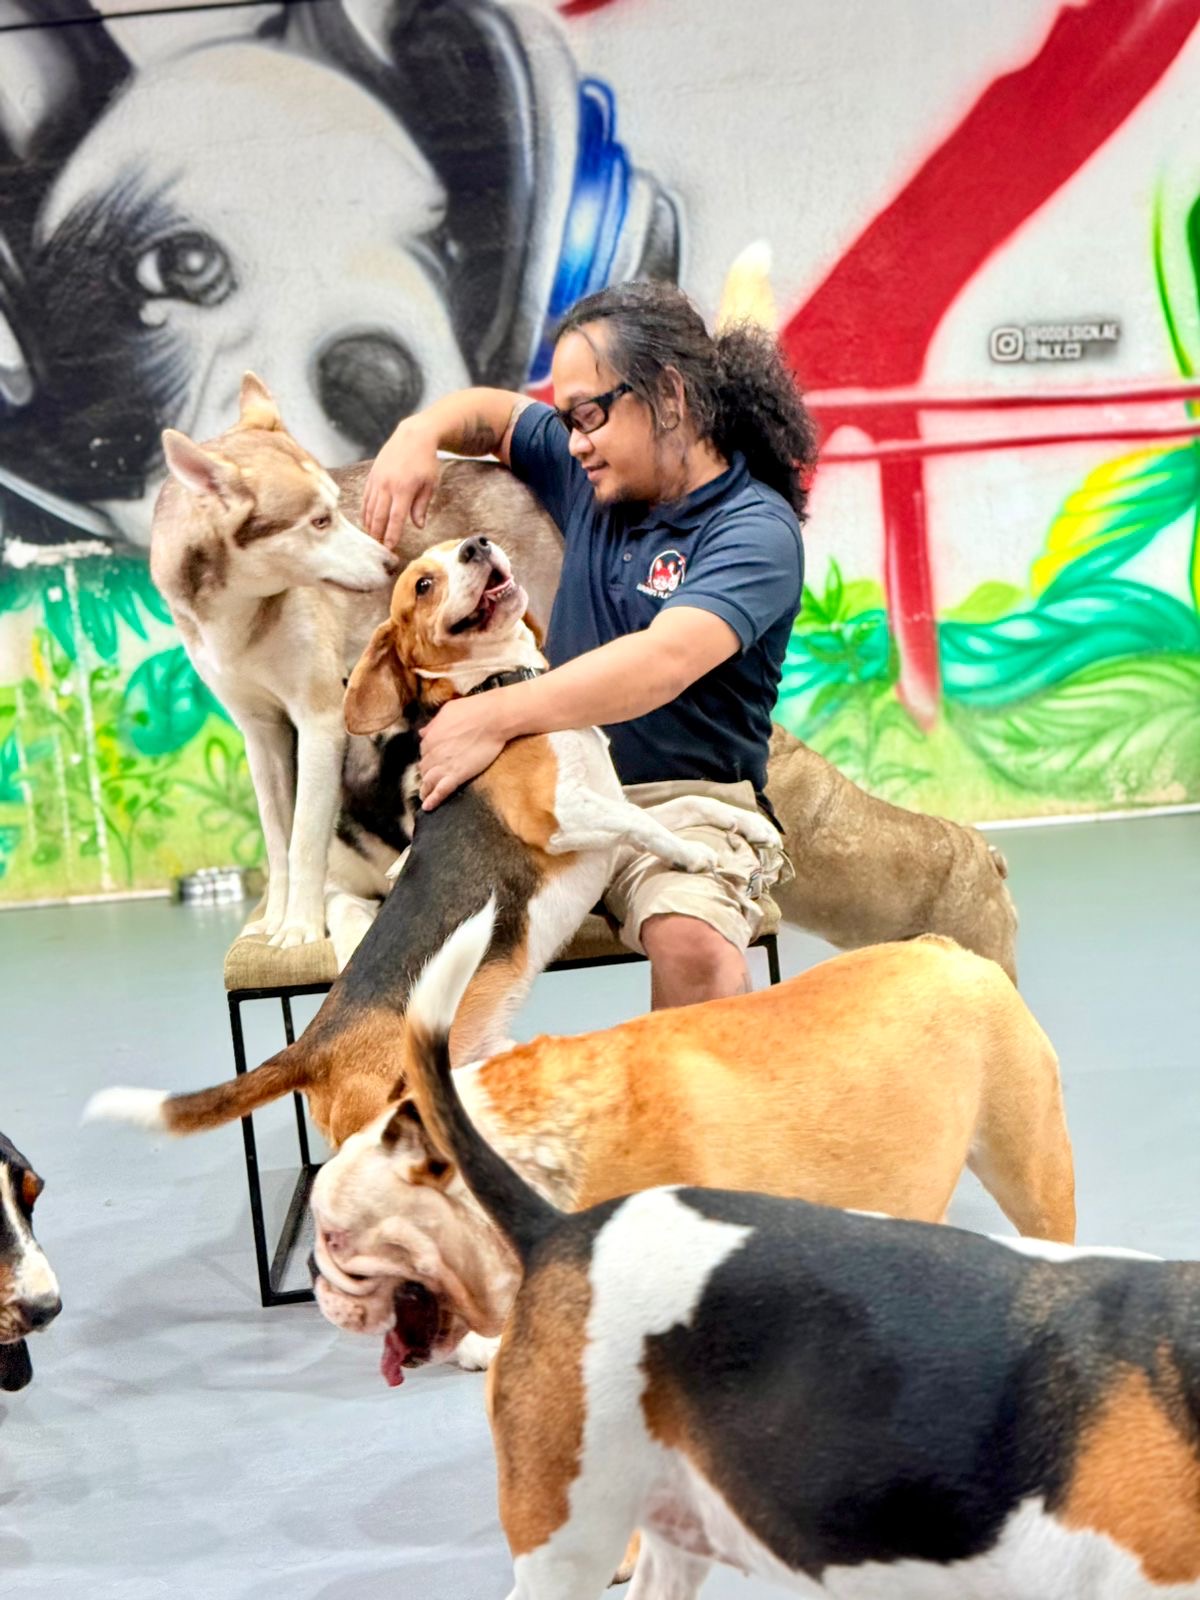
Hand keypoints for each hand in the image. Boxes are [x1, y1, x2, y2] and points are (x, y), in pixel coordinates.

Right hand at [361, 418, 439, 549]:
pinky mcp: (372, 476)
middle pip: (378, 516)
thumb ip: (421, 506)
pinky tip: (366, 521)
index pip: (395, 519)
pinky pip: (366, 497)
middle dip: (376, 535)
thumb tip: (418, 526)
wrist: (413, 436)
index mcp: (404, 490)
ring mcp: (377, 480)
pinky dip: (365, 511)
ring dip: (369, 525)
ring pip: (369, 508)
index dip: (391, 536)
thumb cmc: (426, 461)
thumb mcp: (430, 484)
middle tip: (376, 549)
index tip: (389, 549)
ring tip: (370, 539)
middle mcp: (387, 486)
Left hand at [418, 695, 507, 809]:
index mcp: (430, 737)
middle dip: (426, 774)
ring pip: (428, 781)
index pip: (424, 752)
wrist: (493, 718)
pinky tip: (427, 807)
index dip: (428, 758)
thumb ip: (433, 724)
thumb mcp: (448, 711)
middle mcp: (433, 752)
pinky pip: (441, 791)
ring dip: (425, 789)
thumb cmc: (474, 710)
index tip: (432, 762)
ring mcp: (444, 765)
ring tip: (424, 797)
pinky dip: (433, 800)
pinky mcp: (457, 774)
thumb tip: (422, 732)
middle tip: (429, 780)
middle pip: (425, 767)